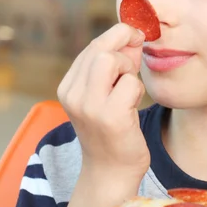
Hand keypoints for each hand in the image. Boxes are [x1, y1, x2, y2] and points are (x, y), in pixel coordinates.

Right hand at [58, 23, 150, 180]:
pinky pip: (130, 83)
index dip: (118, 36)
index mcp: (68, 87)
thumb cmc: (112, 129)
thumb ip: (117, 63)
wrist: (112, 172)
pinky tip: (132, 107)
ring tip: (128, 91)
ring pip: (111, 60)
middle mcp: (73, 95)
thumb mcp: (105, 93)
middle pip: (100, 48)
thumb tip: (133, 35)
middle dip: (124, 48)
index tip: (135, 38)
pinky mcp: (111, 117)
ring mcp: (90, 107)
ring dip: (128, 70)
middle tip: (134, 65)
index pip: (92, 46)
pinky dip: (137, 90)